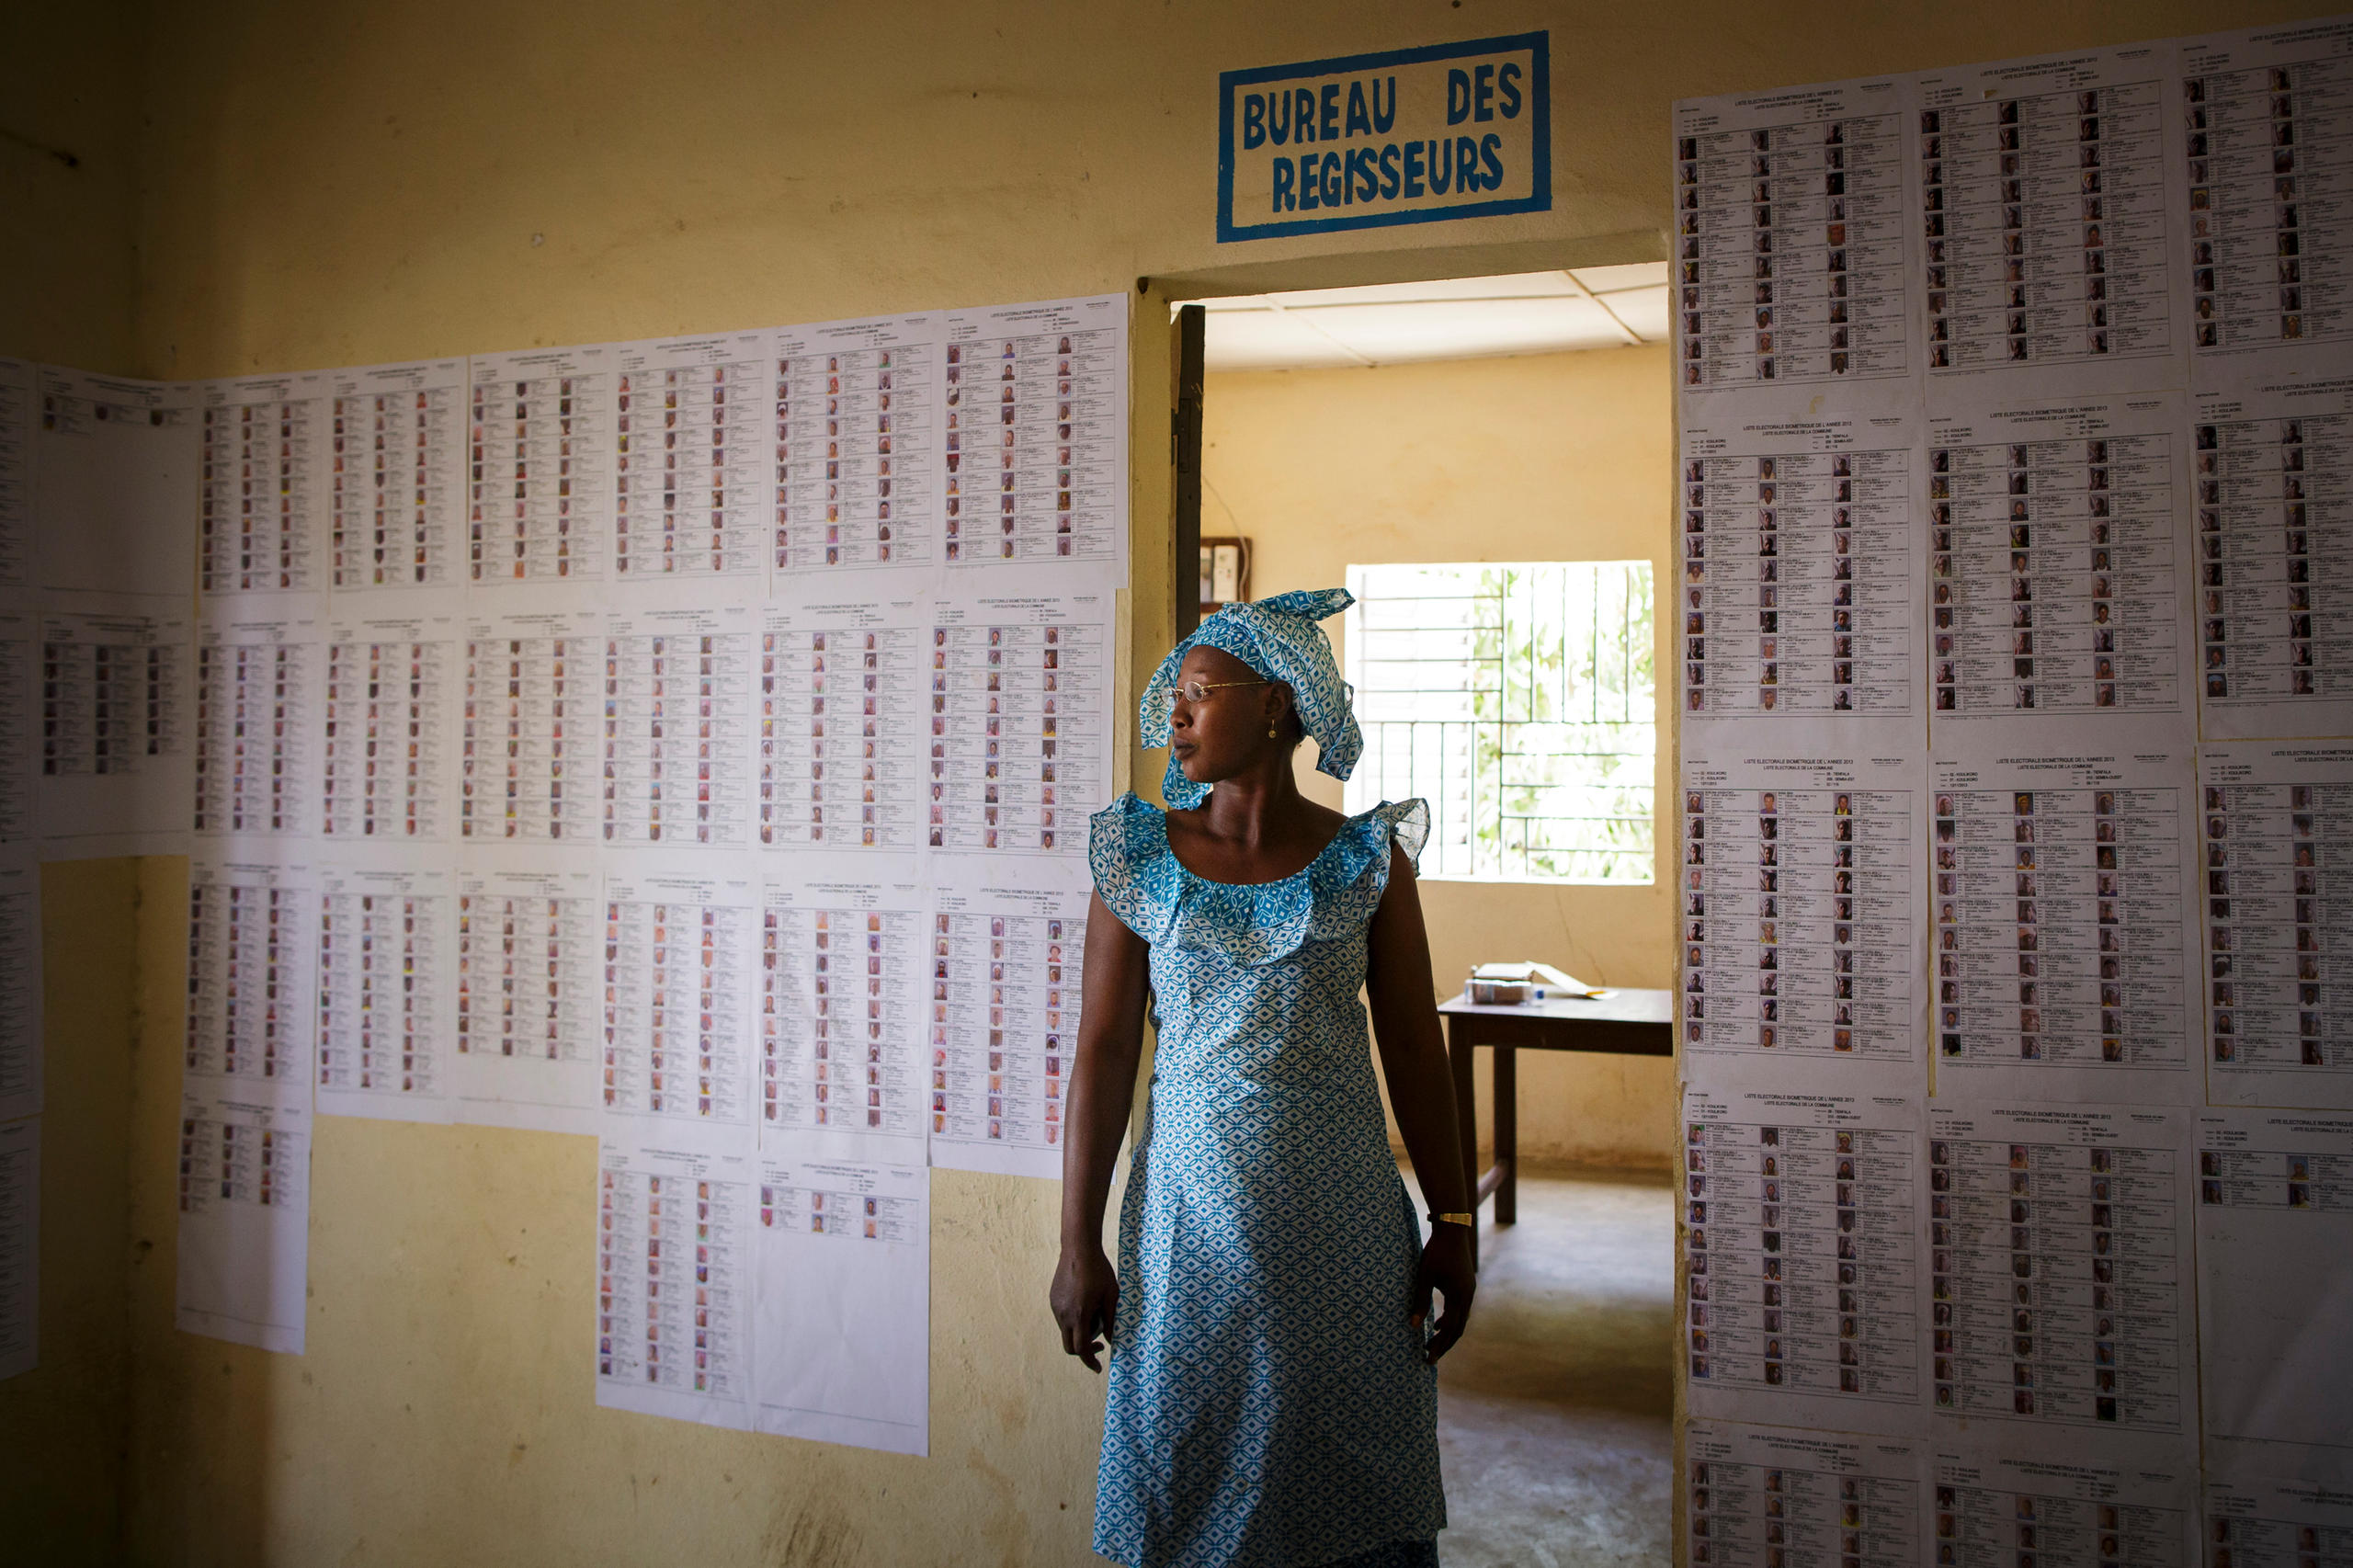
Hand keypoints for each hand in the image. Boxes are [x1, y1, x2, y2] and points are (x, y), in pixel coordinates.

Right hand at [1050, 1242, 1118, 1372]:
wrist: (1079, 1249)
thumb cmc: (1099, 1271)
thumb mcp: (1111, 1296)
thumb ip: (1112, 1321)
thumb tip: (1112, 1340)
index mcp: (1079, 1315)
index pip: (1081, 1349)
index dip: (1090, 1361)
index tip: (1099, 1367)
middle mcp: (1063, 1315)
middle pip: (1070, 1346)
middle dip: (1084, 1350)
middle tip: (1100, 1343)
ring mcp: (1056, 1307)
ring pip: (1066, 1332)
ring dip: (1080, 1333)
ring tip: (1095, 1314)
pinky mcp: (1053, 1299)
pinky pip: (1063, 1319)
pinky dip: (1074, 1321)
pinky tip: (1085, 1305)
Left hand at [1411, 1223, 1475, 1363]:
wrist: (1452, 1230)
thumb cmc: (1436, 1252)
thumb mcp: (1424, 1277)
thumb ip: (1420, 1301)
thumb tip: (1411, 1325)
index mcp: (1458, 1297)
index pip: (1449, 1330)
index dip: (1439, 1346)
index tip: (1427, 1358)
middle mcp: (1467, 1297)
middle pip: (1457, 1329)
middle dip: (1443, 1345)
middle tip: (1429, 1358)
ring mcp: (1468, 1291)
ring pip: (1459, 1320)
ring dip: (1446, 1333)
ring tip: (1431, 1343)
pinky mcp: (1465, 1285)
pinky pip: (1459, 1310)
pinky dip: (1449, 1320)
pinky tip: (1436, 1323)